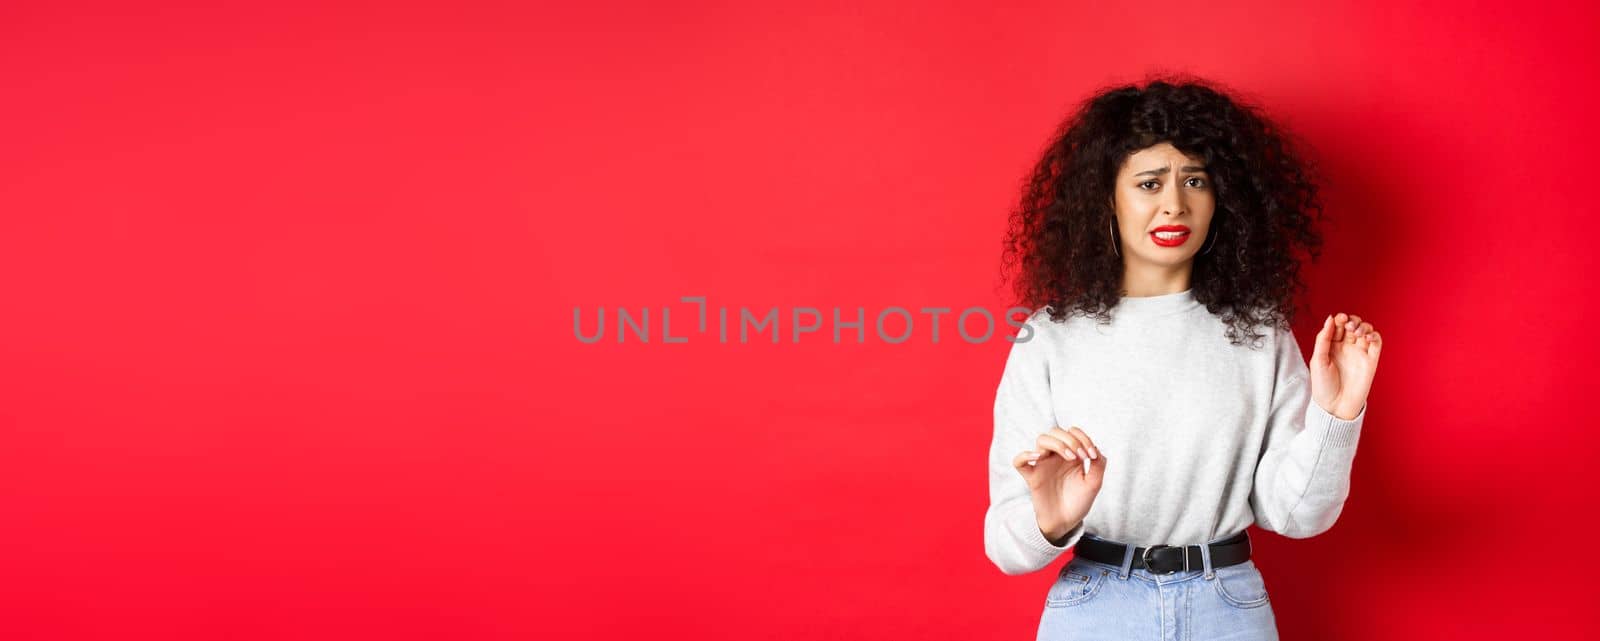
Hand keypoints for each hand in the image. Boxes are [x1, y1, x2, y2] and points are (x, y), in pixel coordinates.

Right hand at [1011, 425, 1105, 542]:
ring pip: (1041, 439)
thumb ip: (1099, 464)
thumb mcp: (1094, 483)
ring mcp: (1042, 465)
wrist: (1066, 522)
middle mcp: (1055, 457)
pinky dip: (1025, 455)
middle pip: (1056, 431)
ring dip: (1057, 443)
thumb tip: (1094, 448)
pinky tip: (1038, 458)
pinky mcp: (1032, 477)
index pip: (1072, 432)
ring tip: (1070, 457)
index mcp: (1070, 455)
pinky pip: (1019, 461)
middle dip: (1071, 440)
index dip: (1083, 438)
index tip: (1091, 456)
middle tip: (1081, 457)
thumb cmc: (1078, 502)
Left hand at [1310, 312, 1382, 419]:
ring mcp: (1359, 353)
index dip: (1339, 319)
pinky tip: (1366, 337)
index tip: (1338, 319)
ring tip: (1356, 331)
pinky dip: (1374, 335)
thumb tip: (1330, 318)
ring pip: (1365, 330)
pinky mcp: (1371, 360)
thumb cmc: (1323, 386)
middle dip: (1351, 320)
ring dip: (1363, 325)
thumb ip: (1323, 339)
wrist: (1335, 406)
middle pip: (1352, 325)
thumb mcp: (1318, 360)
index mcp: (1331, 346)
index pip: (1338, 326)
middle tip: (1347, 325)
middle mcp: (1346, 348)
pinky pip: (1376, 342)